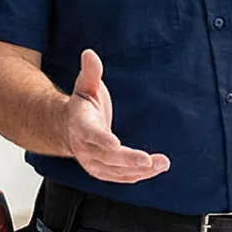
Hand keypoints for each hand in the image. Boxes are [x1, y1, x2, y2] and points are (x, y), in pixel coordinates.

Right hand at [63, 49, 168, 183]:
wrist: (68, 128)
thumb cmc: (81, 106)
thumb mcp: (84, 86)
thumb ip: (90, 72)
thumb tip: (90, 53)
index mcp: (79, 125)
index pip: (90, 133)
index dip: (102, 139)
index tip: (115, 143)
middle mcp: (84, 148)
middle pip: (107, 157)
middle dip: (128, 159)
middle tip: (148, 160)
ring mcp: (93, 163)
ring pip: (116, 171)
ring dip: (140, 170)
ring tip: (162, 163)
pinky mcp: (103, 172)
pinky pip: (121, 177)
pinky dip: (138, 176)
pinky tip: (154, 170)